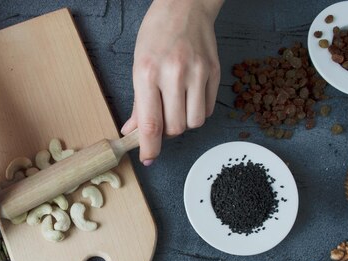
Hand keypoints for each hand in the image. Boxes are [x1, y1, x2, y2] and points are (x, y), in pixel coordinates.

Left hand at [122, 0, 222, 164]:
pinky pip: (207, 109)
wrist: (186, 6)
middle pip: (175, 127)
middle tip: (161, 119)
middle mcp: (174, 74)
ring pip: (194, 122)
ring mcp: (197, 73)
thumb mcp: (138, 65)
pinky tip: (189, 97)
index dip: (149, 148)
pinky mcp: (215, 71)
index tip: (148, 158)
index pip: (150, 124)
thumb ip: (139, 103)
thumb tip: (132, 132)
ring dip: (184, 122)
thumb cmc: (157, 34)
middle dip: (167, 132)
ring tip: (176, 106)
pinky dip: (197, 111)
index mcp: (148, 73)